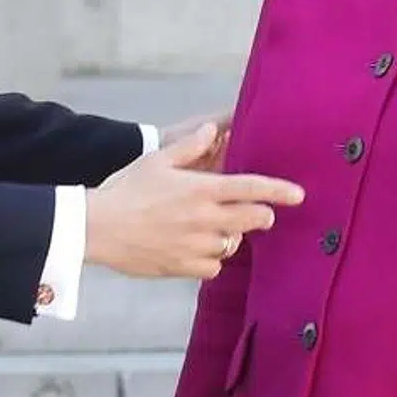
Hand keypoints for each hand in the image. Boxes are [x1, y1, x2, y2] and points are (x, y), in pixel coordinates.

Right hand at [86, 121, 303, 279]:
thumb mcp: (157, 160)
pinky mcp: (183, 267)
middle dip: (262, 216)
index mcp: (201, 189)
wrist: (97, 228)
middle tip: (261, 213)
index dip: (279, 191)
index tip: (299, 195)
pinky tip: (198, 248)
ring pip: (232, 245)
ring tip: (216, 227)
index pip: (251, 188)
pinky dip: (212, 258)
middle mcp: (204, 219)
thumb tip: (212, 130)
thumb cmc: (126, 189)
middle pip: (252, 220)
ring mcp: (195, 246)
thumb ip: (189, 147)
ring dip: (231, 236)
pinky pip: (213, 267)